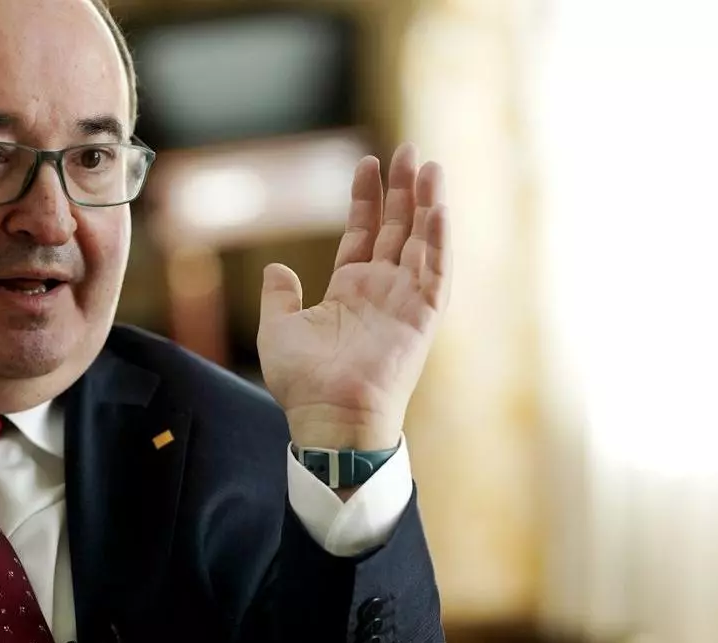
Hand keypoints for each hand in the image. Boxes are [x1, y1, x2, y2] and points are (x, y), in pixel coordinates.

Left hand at [257, 143, 451, 450]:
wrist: (328, 416)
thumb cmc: (303, 383)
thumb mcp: (279, 329)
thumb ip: (280, 296)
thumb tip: (277, 268)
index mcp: (350, 291)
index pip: (364, 233)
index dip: (366, 199)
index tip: (366, 163)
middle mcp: (382, 292)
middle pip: (398, 229)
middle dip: (403, 190)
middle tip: (408, 151)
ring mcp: (404, 303)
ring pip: (422, 243)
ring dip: (427, 205)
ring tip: (429, 166)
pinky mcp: (422, 318)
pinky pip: (436, 274)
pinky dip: (439, 242)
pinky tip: (439, 209)